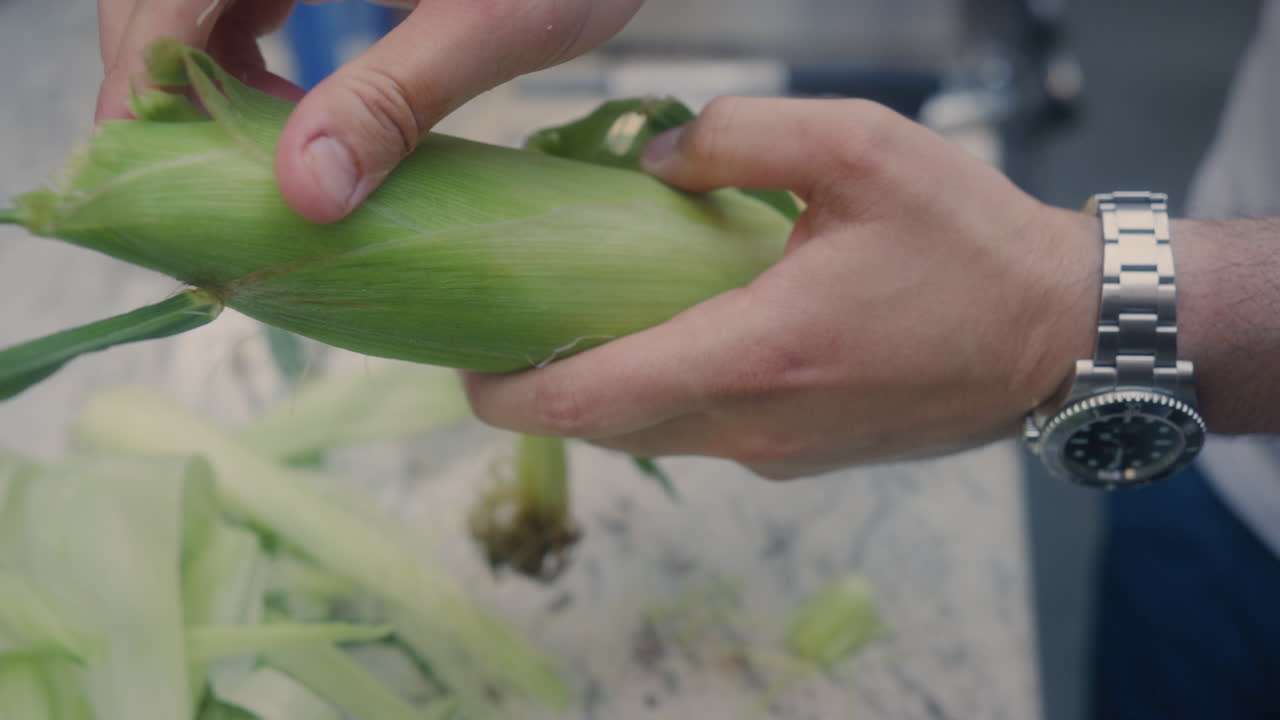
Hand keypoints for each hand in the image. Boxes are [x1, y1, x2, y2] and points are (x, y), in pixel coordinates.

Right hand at [96, 0, 644, 221]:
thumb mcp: (489, 25)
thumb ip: (394, 100)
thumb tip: (306, 195)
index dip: (141, 78)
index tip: (141, 166)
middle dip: (166, 76)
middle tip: (196, 175)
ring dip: (204, 61)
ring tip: (249, 142)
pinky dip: (242, 38)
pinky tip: (281, 90)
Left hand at [463, 97, 1103, 478]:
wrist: (1061, 335)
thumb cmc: (969, 244)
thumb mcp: (859, 149)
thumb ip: (739, 135)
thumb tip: (652, 161)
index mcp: (757, 356)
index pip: (592, 399)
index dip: (510, 392)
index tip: (464, 366)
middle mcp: (758, 427)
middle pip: (607, 427)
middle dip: (543, 392)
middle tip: (505, 333)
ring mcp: (781, 454)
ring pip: (655, 435)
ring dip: (603, 393)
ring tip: (579, 325)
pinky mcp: (803, 457)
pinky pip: (705, 434)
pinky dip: (663, 396)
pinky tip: (672, 337)